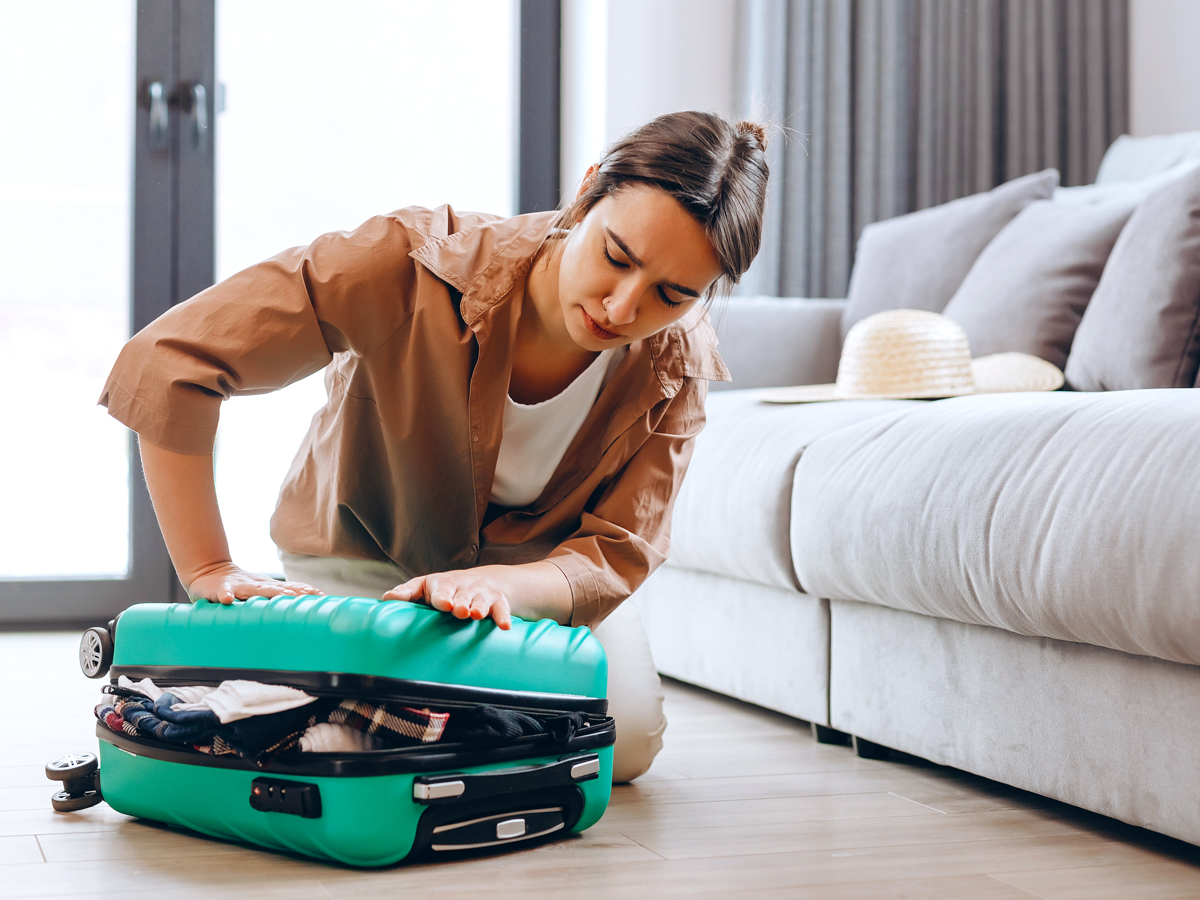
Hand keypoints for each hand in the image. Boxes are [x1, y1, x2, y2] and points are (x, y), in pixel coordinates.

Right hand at [186, 562, 323, 605]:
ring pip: (255, 589)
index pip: (289, 588)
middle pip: (276, 589)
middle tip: (306, 597)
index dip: (304, 591)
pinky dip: (226, 595)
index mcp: (266, 587)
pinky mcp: (221, 589)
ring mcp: (239, 587)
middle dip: (292, 593)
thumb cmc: (240, 585)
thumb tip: (308, 598)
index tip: (321, 595)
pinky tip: (228, 599)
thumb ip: (281, 593)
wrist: (209, 572)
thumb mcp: (261, 589)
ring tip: (284, 596)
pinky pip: (224, 592)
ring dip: (270, 592)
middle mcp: (256, 586)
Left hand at [383, 570, 512, 629]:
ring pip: (481, 601)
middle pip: (462, 596)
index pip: (441, 590)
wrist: (479, 580)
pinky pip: (501, 609)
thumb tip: (386, 598)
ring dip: (480, 607)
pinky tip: (504, 626)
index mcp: (442, 584)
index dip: (442, 597)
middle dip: (461, 603)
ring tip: (477, 614)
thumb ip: (406, 593)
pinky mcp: (497, 601)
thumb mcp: (423, 587)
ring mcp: (481, 594)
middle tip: (460, 611)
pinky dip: (503, 617)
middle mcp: (463, 587)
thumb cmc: (443, 589)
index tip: (444, 604)